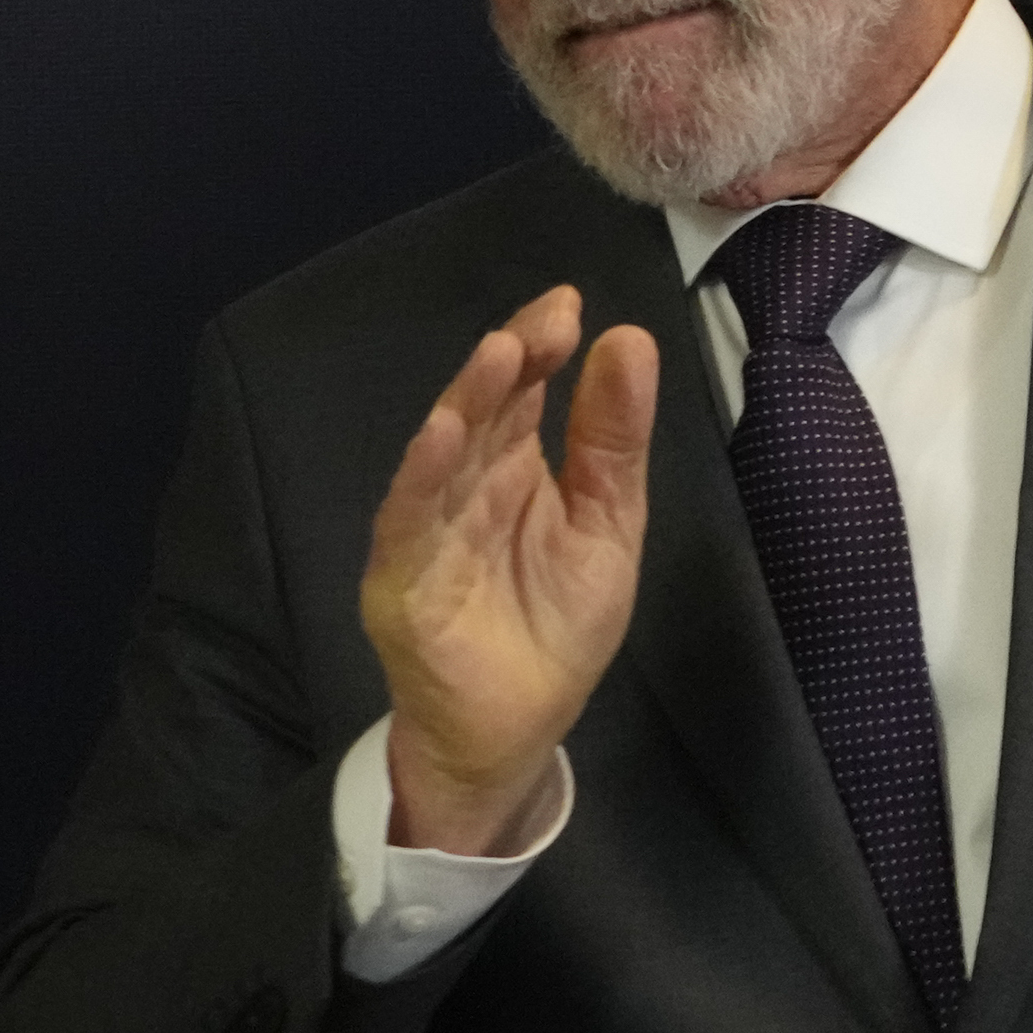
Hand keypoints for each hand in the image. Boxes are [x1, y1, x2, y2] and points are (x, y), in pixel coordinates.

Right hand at [359, 286, 655, 854]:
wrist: (519, 728)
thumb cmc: (560, 626)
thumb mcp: (609, 524)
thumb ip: (612, 441)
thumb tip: (629, 340)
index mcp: (517, 467)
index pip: (524, 390)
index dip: (542, 344)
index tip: (570, 304)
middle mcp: (467, 486)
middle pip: (483, 409)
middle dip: (512, 361)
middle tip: (545, 320)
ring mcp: (429, 530)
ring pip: (443, 453)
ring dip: (468, 402)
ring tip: (500, 353)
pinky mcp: (403, 580)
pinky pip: (409, 522)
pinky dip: (422, 478)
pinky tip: (441, 435)